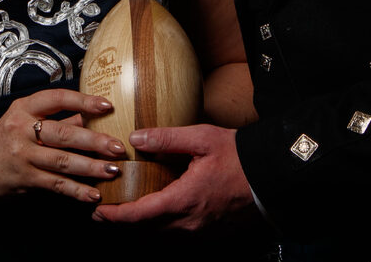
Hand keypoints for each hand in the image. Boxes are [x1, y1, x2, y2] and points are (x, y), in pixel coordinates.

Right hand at [0, 88, 124, 203]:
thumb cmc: (7, 140)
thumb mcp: (25, 121)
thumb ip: (59, 119)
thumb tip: (93, 117)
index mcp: (24, 108)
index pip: (57, 99)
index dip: (84, 101)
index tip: (108, 106)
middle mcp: (21, 130)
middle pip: (63, 134)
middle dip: (94, 141)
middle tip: (118, 147)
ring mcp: (22, 156)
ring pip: (62, 162)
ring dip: (91, 168)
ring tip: (113, 171)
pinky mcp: (25, 179)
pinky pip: (56, 184)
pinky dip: (76, 190)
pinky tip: (94, 194)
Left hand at [91, 124, 253, 229]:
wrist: (273, 174)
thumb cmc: (240, 156)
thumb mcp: (201, 138)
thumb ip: (166, 139)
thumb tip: (135, 137)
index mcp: (183, 200)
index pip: (139, 215)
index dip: (115, 216)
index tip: (97, 212)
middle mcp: (190, 221)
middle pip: (147, 229)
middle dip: (123, 222)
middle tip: (103, 213)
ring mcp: (202, 229)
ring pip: (163, 232)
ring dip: (143, 224)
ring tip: (127, 212)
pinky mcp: (212, 229)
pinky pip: (180, 231)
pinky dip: (163, 224)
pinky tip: (160, 210)